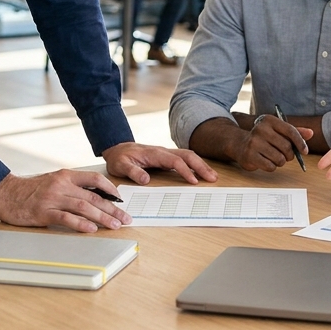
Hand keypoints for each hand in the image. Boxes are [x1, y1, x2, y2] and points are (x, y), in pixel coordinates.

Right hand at [0, 171, 129, 231]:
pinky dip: (81, 224)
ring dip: (102, 217)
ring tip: (115, 225)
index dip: (111, 189)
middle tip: (126, 218)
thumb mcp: (54, 181)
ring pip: (84, 207)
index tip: (121, 200)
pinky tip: (92, 229)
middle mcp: (61, 185)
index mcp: (65, 175)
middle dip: (113, 208)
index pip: (95, 179)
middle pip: (93, 196)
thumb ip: (72, 187)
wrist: (5, 193)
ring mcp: (52, 199)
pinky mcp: (43, 213)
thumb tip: (96, 197)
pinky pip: (66, 218)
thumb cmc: (30, 189)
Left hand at [103, 142, 218, 184]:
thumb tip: (146, 180)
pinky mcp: (167, 157)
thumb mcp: (120, 166)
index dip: (185, 170)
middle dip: (201, 166)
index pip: (175, 161)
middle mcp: (163, 151)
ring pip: (189, 155)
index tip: (194, 181)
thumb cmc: (120, 158)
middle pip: (187, 155)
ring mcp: (166, 153)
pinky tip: (201, 172)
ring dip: (201, 165)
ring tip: (212, 176)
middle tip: (212, 178)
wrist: (118, 148)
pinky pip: (185, 159)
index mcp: (154, 154)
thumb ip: (132, 172)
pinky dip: (195, 165)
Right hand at [229, 114, 312, 171]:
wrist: (240, 144)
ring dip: (280, 162)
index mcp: (269, 120)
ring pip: (279, 159)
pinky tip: (266, 161)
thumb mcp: (278, 131)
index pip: (290, 131)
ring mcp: (254, 142)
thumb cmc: (263, 138)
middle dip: (289, 155)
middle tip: (286, 155)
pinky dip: (272, 167)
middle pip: (286, 147)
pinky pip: (270, 166)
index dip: (300, 142)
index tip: (304, 151)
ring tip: (274, 157)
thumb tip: (311, 133)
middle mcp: (260, 129)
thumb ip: (295, 132)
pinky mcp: (250, 156)